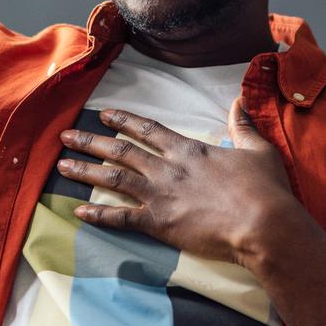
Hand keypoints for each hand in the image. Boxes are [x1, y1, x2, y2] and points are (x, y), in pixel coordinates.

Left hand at [59, 100, 297, 265]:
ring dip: (86, 171)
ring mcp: (160, 196)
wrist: (263, 224)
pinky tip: (79, 212)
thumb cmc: (264, 189)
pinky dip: (98, 216)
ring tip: (61, 167)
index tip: (104, 115)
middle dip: (90, 142)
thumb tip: (239, 100)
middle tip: (65, 137)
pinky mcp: (159, 224)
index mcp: (188, 150)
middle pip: (120, 151)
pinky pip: (121, 218)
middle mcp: (167, 169)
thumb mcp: (257, 149)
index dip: (124, 121)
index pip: (148, 129)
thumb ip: (242, 124)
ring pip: (113, 180)